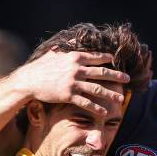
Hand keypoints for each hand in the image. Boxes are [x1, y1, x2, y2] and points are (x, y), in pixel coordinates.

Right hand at [11, 50, 129, 115]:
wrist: (29, 80)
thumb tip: (71, 42)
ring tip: (120, 99)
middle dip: (116, 76)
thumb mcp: (53, 54)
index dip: (108, 59)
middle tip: (127, 79)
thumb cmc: (40, 67)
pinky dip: (96, 108)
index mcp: (74, 57)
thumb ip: (65, 49)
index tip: (116, 62)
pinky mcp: (68, 95)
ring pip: (97, 89)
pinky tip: (104, 113)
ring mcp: (73, 83)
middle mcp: (76, 69)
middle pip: (101, 72)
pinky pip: (86, 103)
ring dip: (110, 94)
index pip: (96, 57)